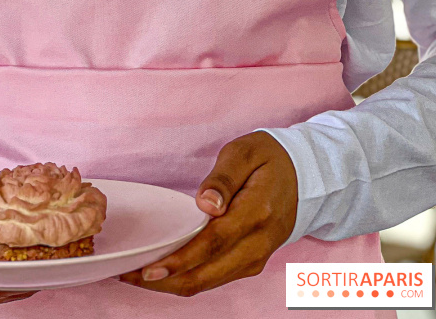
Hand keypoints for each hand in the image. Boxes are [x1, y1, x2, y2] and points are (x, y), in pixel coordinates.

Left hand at [119, 131, 297, 295]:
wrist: (308, 177)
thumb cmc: (270, 159)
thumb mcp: (245, 153)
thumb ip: (223, 178)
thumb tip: (206, 204)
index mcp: (257, 213)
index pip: (212, 244)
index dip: (179, 260)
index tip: (148, 268)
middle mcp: (258, 243)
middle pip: (207, 274)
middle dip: (165, 281)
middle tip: (127, 274)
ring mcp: (256, 257)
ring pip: (209, 283)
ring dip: (172, 283)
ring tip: (135, 275)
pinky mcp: (251, 262)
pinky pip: (215, 278)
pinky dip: (186, 279)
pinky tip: (162, 271)